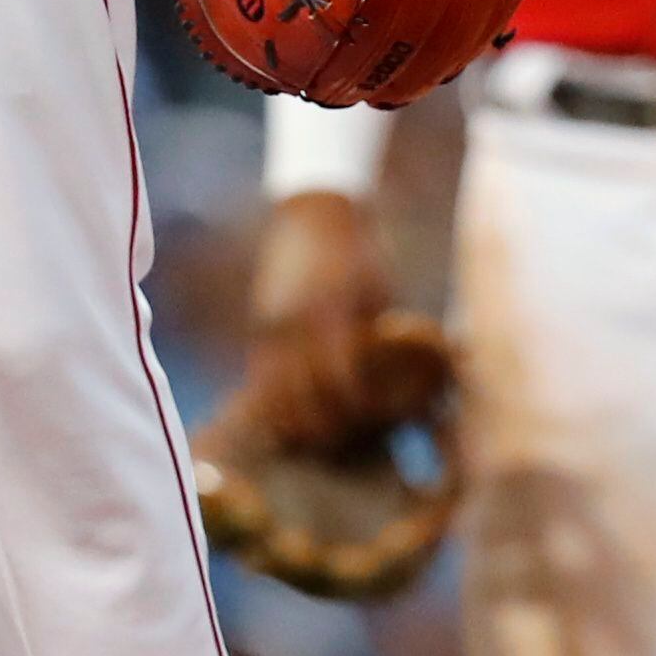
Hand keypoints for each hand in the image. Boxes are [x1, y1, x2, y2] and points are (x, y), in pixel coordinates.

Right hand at [241, 189, 401, 454]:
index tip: (369, 423)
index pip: (337, 377)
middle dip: (317, 423)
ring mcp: (269, 324)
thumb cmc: (359, 252)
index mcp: (327, 312)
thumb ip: (375, 337)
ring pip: (270, 389)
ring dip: (288, 418)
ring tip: (310, 439)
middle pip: (297, 393)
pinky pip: (260, 374)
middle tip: (339, 442)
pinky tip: (286, 417)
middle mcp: (291, 322)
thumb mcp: (376, 292)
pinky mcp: (259, 325)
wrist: (314, 213)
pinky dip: (271, 399)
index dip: (352, 407)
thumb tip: (395, 385)